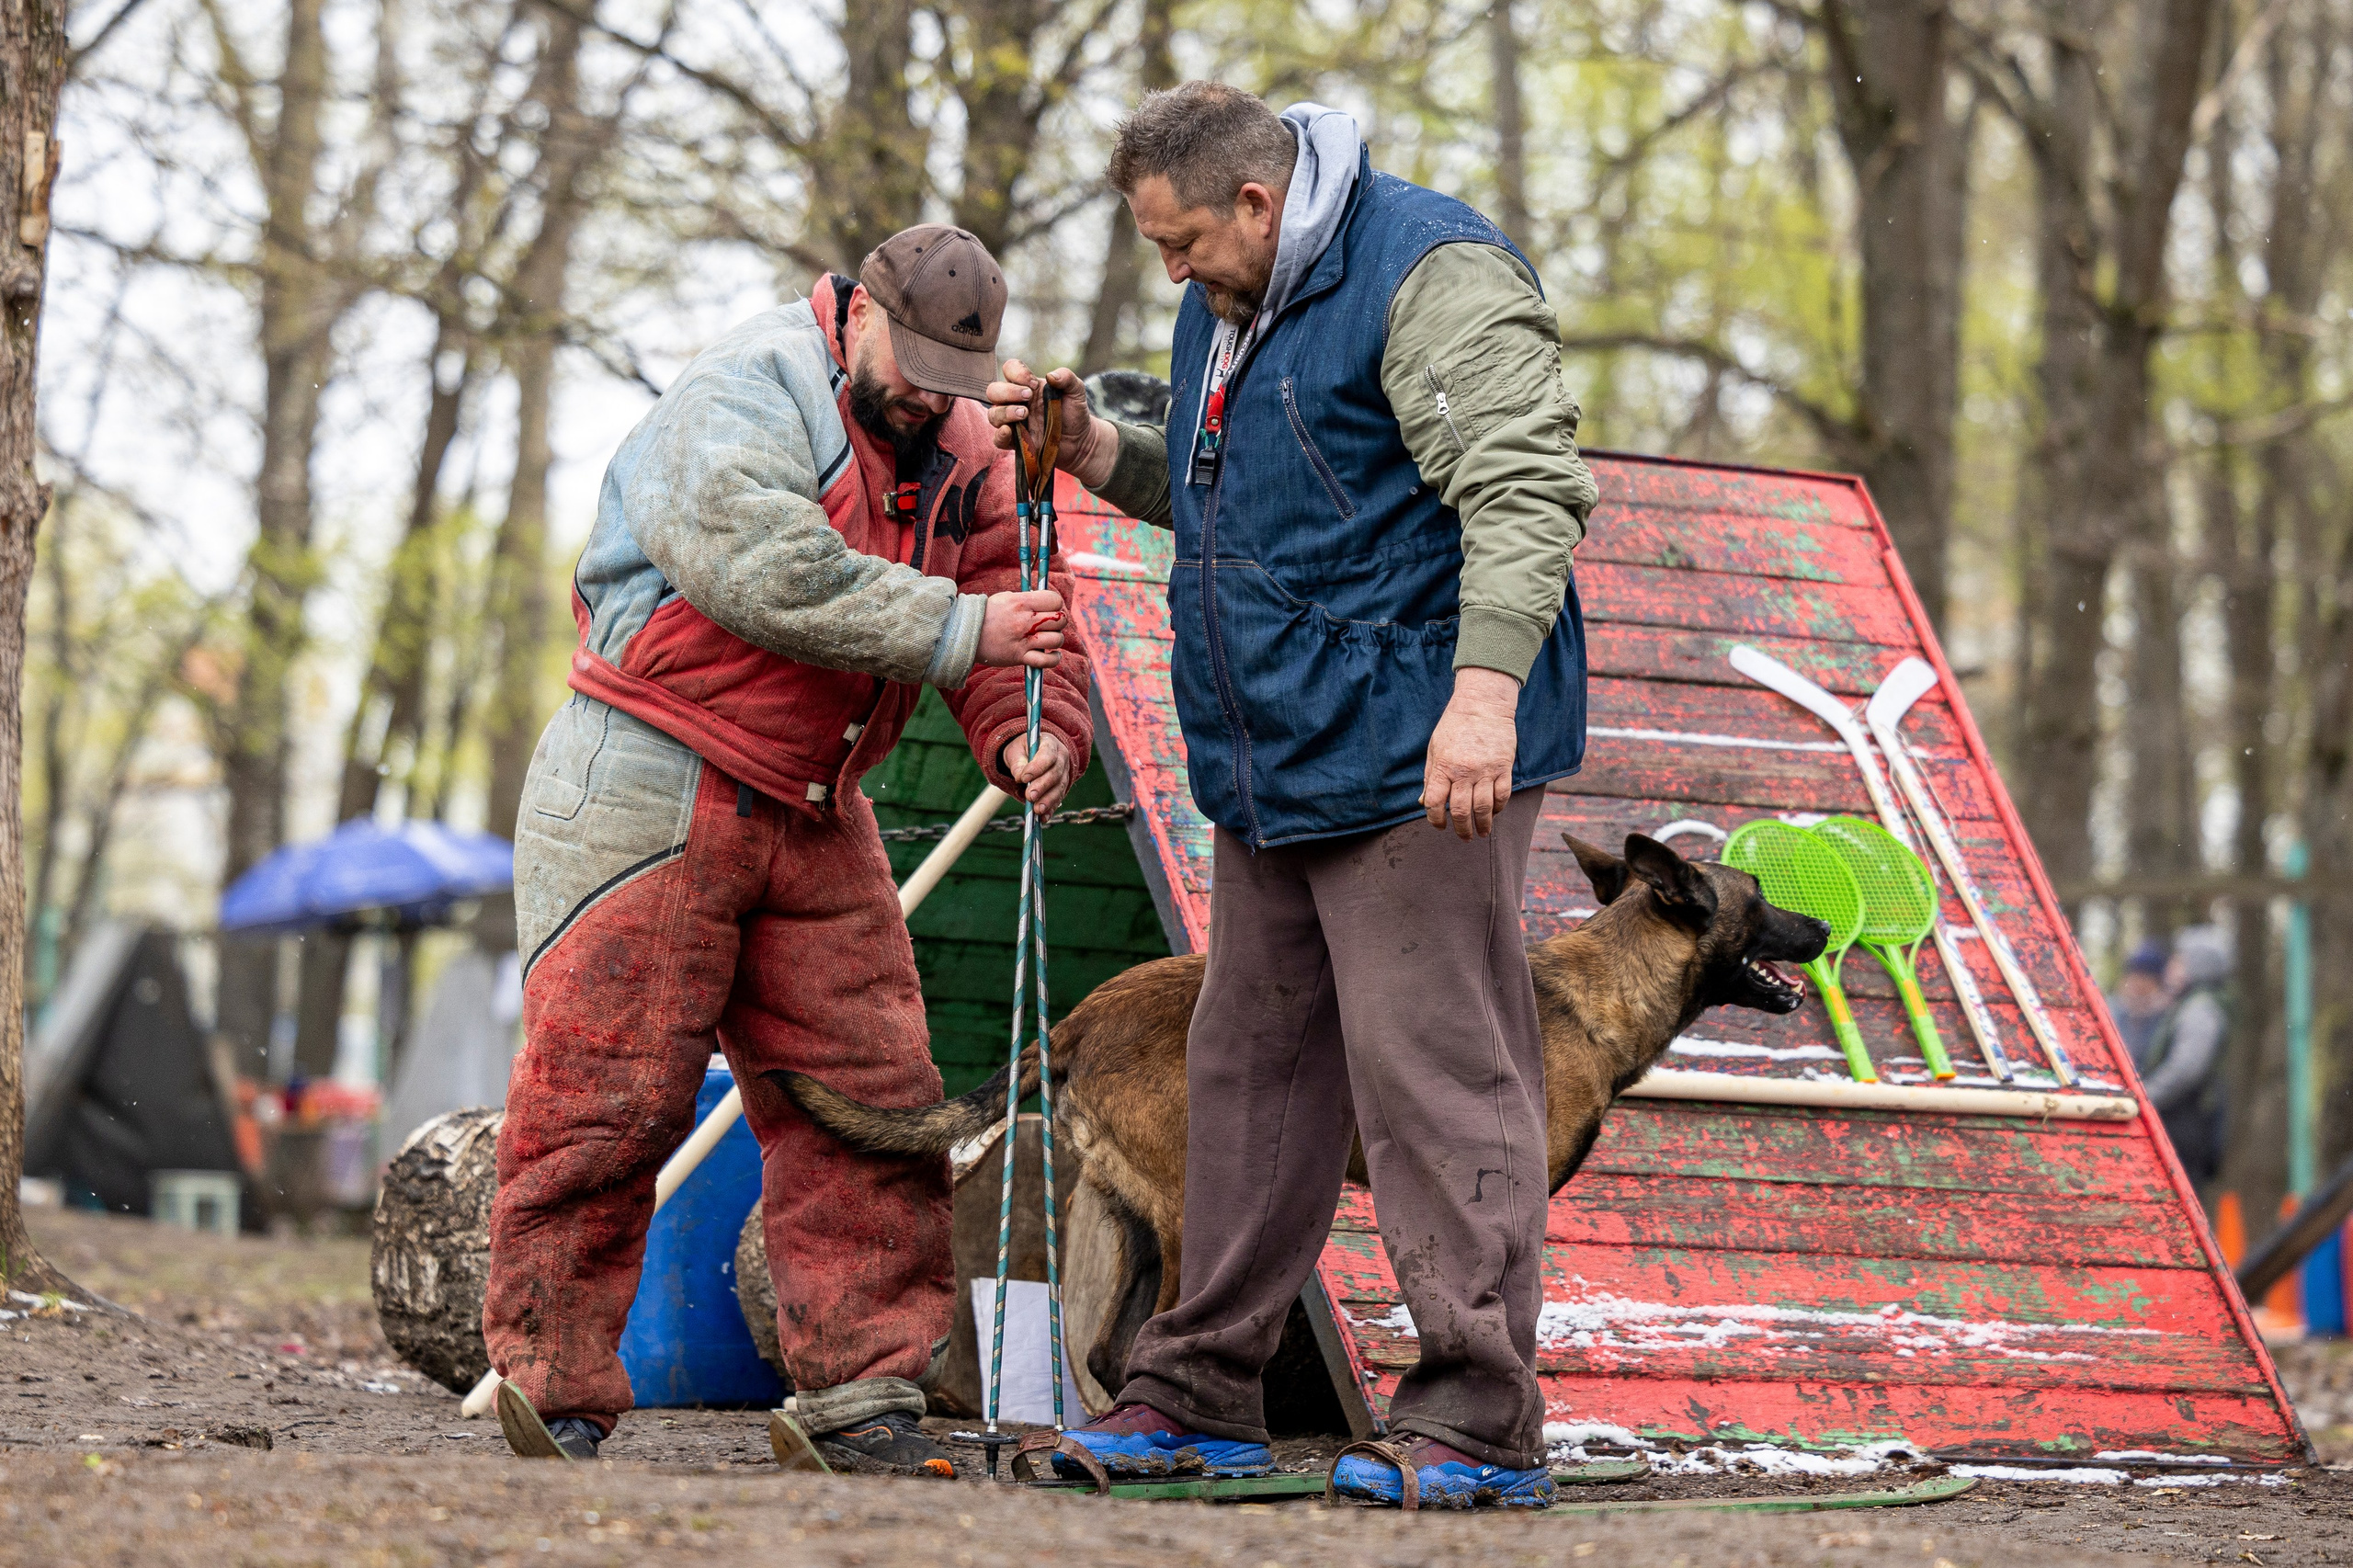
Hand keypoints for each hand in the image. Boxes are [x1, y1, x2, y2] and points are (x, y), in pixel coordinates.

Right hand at [978, 589, 1065, 667]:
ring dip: (1056, 639)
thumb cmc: (987, 614)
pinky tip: (1052, 655)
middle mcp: (1024, 620)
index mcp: (1021, 602)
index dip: (1056, 604)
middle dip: (1058, 621)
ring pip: (1057, 639)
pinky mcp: (1019, 657)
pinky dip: (1054, 659)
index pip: (1055, 600)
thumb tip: (1046, 600)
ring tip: (1047, 639)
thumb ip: (1026, 598)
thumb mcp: (1005, 598)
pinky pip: (1046, 661)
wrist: (965, 634)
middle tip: (1049, 624)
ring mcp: (1023, 640)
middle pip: (1060, 619)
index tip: (1050, 608)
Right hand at [986, 361, 1116, 486]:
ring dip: (1005, 412)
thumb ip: (1067, 378)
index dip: (1017, 373)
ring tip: (1024, 414)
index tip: (1034, 384)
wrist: (1080, 440)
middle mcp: (1016, 402)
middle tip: (1028, 397)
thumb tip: (1051, 376)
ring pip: (993, 414)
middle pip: (994, 391)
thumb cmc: (1074, 412)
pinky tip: (1009, 431)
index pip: (1009, 369)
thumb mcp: (1077, 391)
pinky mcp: (1016, 442)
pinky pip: (998, 439)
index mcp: (1027, 385)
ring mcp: (1014, 422)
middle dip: (1009, 391)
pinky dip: (1000, 435)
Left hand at [1003, 731, 1073, 815]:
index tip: (1024, 777)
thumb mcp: (1016, 751)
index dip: (1037, 767)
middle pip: (1055, 773)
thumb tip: (1020, 777)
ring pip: (1059, 788)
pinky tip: (1043, 818)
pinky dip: (1051, 809)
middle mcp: (1061, 758)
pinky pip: (1058, 799)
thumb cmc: (1023, 750)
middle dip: (1042, 786)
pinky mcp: (1062, 787)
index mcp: (1050, 744)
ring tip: (1037, 810)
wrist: (1032, 753)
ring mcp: (1064, 774)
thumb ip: (1017, 763)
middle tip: (1030, 796)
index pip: (1047, 755)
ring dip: (1048, 800)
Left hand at [1422, 668, 1520, 838]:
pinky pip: (1502, 795)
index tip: (1439, 825)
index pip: (1434, 802)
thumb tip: (1423, 803)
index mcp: (1443, 767)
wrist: (1482, 704)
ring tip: (1481, 833)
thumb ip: (1430, 776)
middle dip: (1461, 828)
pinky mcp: (1503, 767)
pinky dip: (1498, 808)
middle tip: (1463, 836)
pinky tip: (1493, 813)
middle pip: (1460, 810)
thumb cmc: (1454, 726)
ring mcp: (1485, 770)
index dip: (1434, 819)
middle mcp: (1464, 772)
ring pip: (1484, 808)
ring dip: (1482, 825)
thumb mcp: (1434, 749)